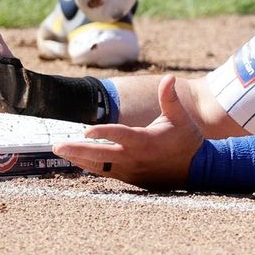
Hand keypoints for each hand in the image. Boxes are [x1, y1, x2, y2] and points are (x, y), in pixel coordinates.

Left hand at [54, 75, 204, 189]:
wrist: (197, 170)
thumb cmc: (187, 140)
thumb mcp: (180, 117)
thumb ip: (169, 98)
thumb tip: (168, 77)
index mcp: (144, 141)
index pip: (118, 136)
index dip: (101, 133)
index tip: (85, 130)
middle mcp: (134, 158)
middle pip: (100, 156)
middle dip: (77, 150)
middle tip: (57, 145)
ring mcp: (130, 170)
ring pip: (99, 166)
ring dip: (79, 159)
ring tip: (61, 151)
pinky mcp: (130, 178)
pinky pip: (105, 172)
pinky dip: (91, 166)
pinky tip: (78, 160)